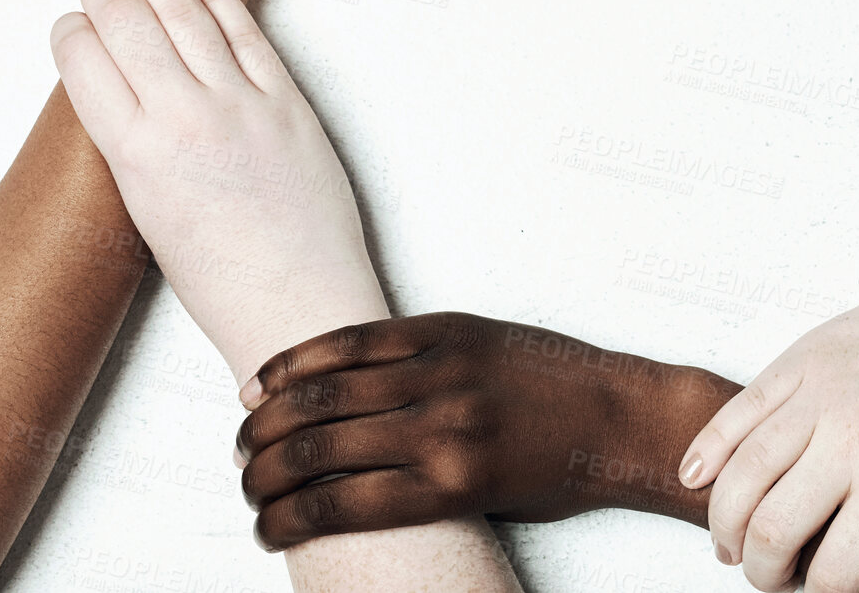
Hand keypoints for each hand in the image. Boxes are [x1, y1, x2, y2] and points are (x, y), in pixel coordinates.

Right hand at [51, 0, 385, 379]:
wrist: (300, 307)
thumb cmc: (223, 280)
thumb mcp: (148, 213)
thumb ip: (133, 143)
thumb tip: (124, 85)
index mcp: (135, 157)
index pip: (83, 63)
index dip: (72, 32)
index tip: (72, 21)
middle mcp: (184, 119)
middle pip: (130, 24)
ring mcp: (240, 104)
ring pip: (183, 12)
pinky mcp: (288, 100)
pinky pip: (244, 28)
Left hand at [233, 312, 728, 548]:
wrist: (619, 418)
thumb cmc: (554, 380)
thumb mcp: (484, 338)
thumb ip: (419, 349)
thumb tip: (339, 377)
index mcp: (439, 332)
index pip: (332, 348)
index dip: (277, 373)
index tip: (247, 394)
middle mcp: (435, 375)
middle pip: (314, 402)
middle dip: (259, 432)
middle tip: (239, 453)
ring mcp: (444, 431)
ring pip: (322, 454)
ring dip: (267, 478)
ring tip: (250, 495)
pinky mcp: (456, 486)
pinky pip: (355, 503)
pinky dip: (300, 516)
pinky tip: (277, 526)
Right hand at [678, 262, 858, 589]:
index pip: (832, 569)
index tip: (818, 591)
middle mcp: (847, 437)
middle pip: (772, 527)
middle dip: (760, 571)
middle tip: (767, 577)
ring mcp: (817, 393)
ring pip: (742, 473)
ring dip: (725, 522)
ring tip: (730, 545)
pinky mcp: (800, 359)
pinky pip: (736, 411)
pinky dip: (705, 449)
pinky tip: (695, 478)